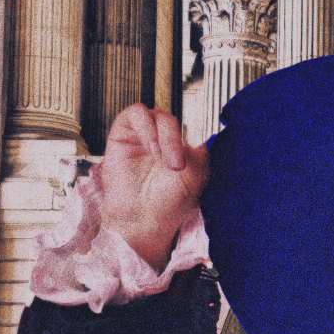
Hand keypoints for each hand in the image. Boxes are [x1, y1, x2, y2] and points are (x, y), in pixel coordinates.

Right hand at [99, 105, 208, 269]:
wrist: (141, 220)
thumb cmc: (168, 204)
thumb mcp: (196, 177)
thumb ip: (203, 152)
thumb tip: (210, 132)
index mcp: (185, 147)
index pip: (194, 123)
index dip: (199, 126)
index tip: (202, 139)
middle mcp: (164, 140)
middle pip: (175, 120)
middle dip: (177, 140)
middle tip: (177, 164)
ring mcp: (145, 135)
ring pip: (158, 115)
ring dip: (164, 134)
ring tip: (161, 157)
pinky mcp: (123, 134)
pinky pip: (135, 113)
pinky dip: (145, 126)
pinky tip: (150, 147)